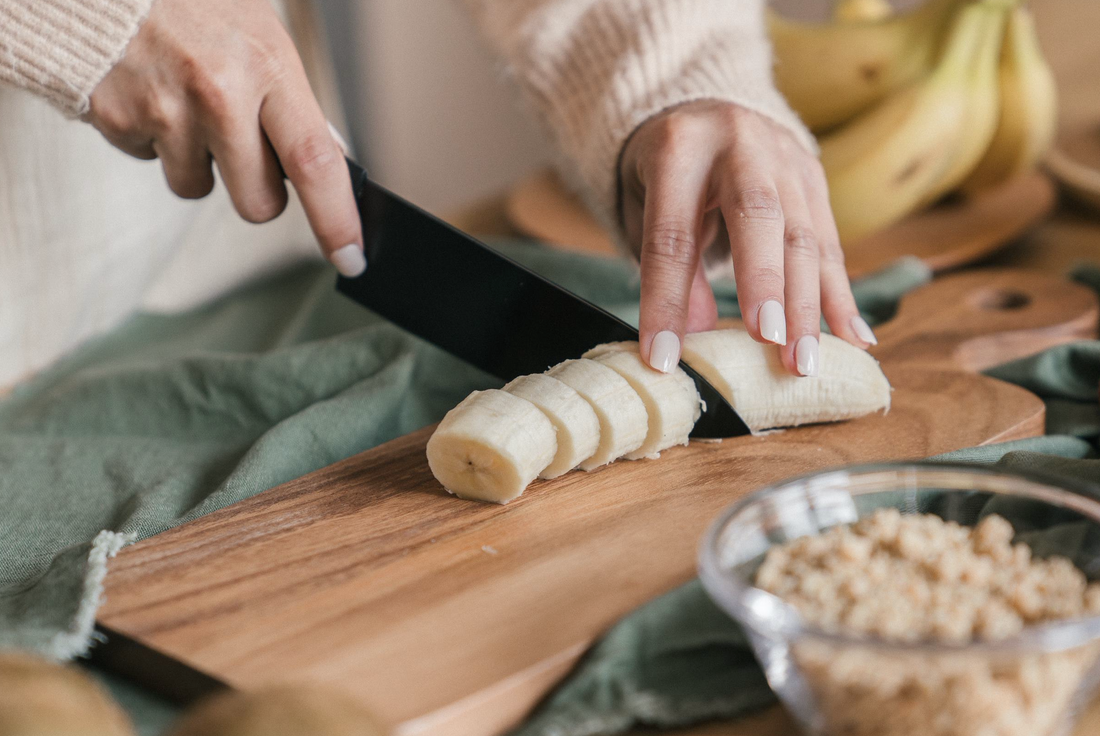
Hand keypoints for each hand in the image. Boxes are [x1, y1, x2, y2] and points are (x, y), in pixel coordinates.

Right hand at [86, 0, 364, 276]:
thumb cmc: (194, 1)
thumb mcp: (260, 35)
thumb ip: (291, 99)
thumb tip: (330, 160)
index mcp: (268, 65)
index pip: (315, 162)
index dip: (336, 219)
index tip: (351, 258)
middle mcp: (219, 91)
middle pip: (259, 203)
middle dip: (259, 194)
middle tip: (244, 148)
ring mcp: (164, 110)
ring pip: (197, 188)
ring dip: (197, 160)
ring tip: (185, 98)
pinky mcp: (117, 120)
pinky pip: (150, 161)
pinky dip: (152, 137)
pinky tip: (149, 90)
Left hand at [619, 100, 876, 376]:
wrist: (706, 107)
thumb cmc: (665, 174)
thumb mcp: (646, 208)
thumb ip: (669, 265)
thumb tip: (695, 332)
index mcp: (679, 148)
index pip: (672, 234)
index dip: (667, 299)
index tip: (663, 357)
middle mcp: (739, 145)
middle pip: (757, 216)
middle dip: (764, 283)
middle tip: (766, 341)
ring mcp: (785, 158)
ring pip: (803, 235)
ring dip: (806, 307)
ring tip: (802, 363)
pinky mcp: (815, 178)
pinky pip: (831, 244)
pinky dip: (840, 296)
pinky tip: (855, 339)